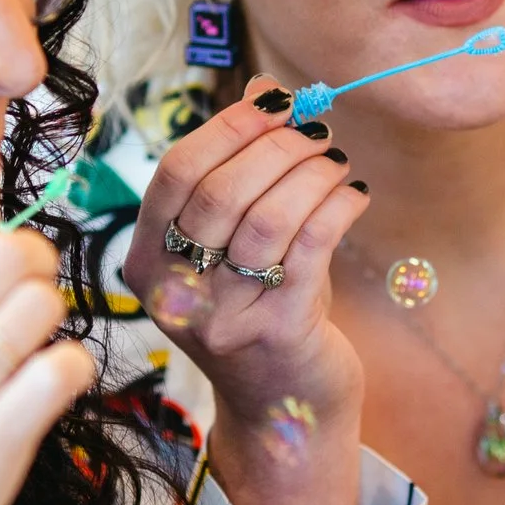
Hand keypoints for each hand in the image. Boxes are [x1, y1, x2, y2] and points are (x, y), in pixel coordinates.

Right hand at [0, 213, 96, 504]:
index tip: (2, 277)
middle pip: (13, 254)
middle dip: (36, 271)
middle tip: (29, 305)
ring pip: (44, 306)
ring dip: (50, 326)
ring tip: (27, 357)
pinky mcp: (1, 440)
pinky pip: (67, 368)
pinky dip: (69, 372)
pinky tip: (44, 392)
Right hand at [123, 76, 370, 504]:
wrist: (284, 414)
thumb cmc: (262, 313)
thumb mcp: (237, 246)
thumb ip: (242, 170)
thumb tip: (263, 91)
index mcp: (149, 263)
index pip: (176, 173)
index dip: (229, 127)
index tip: (276, 101)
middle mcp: (177, 294)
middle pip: (221, 190)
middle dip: (278, 146)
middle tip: (317, 133)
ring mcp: (224, 318)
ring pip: (268, 217)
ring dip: (312, 175)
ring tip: (337, 164)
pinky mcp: (278, 334)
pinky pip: (310, 247)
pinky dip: (337, 207)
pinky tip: (355, 195)